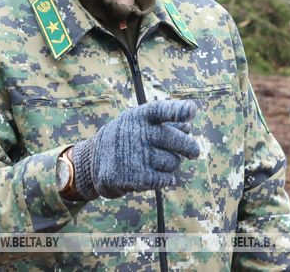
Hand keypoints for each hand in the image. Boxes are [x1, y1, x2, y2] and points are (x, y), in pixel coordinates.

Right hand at [70, 100, 200, 199]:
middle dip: (190, 147)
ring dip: (172, 164)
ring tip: (158, 161)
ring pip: (174, 162)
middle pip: (178, 140)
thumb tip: (188, 126)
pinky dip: (165, 179)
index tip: (191, 110)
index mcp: (140, 115)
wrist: (95, 160)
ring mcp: (136, 155)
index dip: (177, 110)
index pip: (162, 110)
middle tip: (194, 153)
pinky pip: (165, 179)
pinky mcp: (134, 176)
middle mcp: (137, 133)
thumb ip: (164, 120)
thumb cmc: (127, 136)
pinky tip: (158, 175)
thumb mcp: (139, 121)